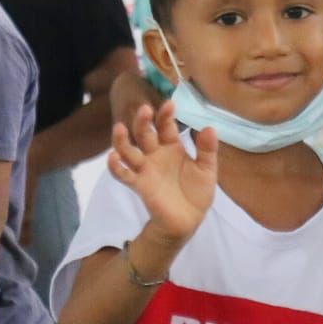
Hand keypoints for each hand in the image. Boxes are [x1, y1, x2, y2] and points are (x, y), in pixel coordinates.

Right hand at [108, 102, 216, 242]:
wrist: (189, 219)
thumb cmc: (196, 191)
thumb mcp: (207, 169)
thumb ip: (207, 150)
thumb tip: (209, 127)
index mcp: (172, 147)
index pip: (166, 127)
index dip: (166, 116)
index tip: (169, 104)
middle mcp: (155, 154)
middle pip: (145, 134)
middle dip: (144, 122)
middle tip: (145, 109)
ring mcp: (145, 169)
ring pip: (128, 151)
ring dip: (122, 140)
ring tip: (119, 128)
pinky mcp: (139, 184)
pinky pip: (123, 174)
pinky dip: (115, 167)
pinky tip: (112, 158)